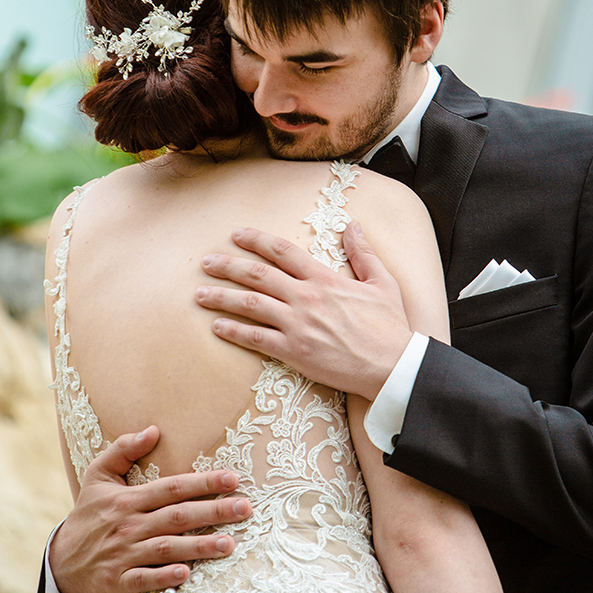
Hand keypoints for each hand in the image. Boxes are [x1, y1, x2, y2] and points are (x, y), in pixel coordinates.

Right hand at [50, 426, 252, 592]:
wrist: (61, 561)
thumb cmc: (89, 514)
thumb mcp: (98, 476)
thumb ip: (123, 449)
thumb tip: (154, 429)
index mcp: (129, 499)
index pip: (173, 487)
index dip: (203, 482)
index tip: (233, 479)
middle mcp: (130, 525)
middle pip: (178, 516)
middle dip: (214, 511)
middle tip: (245, 508)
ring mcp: (124, 554)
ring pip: (167, 548)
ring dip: (199, 546)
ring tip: (230, 544)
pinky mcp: (118, 581)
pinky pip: (144, 579)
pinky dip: (165, 577)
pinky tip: (187, 574)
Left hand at [195, 221, 412, 398]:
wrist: (393, 366)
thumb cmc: (390, 327)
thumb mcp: (382, 282)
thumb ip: (363, 253)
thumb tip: (353, 225)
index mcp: (325, 279)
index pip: (283, 251)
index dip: (257, 240)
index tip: (237, 234)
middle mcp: (307, 298)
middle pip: (258, 275)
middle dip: (228, 266)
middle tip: (206, 262)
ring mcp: (298, 325)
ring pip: (250, 304)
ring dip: (222, 297)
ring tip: (199, 294)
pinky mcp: (294, 351)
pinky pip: (256, 339)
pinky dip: (233, 331)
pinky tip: (217, 326)